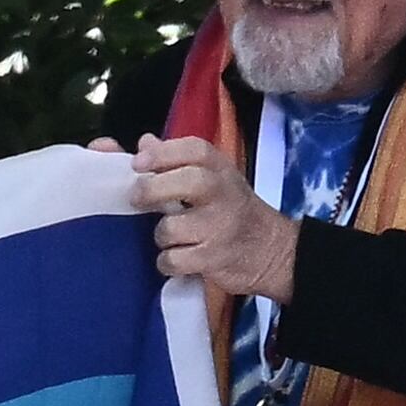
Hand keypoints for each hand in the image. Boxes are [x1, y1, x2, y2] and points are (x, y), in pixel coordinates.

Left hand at [105, 134, 300, 299]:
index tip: (138, 162)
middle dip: (153, 189)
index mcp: (219, 169)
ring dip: (161, 235)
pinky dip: (167, 262)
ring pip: (171, 228)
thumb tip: (145, 142)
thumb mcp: (211, 177)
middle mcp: (222, 194)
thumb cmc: (228, 208)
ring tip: (171, 236)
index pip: (194, 150)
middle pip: (187, 182)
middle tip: (137, 199)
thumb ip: (174, 160)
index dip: (163, 153)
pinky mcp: (214, 259)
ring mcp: (220, 227)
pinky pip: (174, 259)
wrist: (268, 249)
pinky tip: (176, 257)